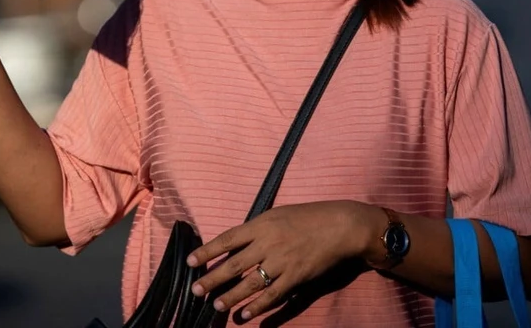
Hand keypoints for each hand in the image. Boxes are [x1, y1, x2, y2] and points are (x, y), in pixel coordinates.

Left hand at [186, 201, 372, 321]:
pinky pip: (273, 295)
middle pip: (233, 264)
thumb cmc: (308, 217)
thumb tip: (235, 242)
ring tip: (216, 305)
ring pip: (250, 283)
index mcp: (260, 224)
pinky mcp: (296, 277)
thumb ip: (257, 229)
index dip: (207, 251)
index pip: (227, 239)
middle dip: (212, 278)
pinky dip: (258, 306)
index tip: (190, 262)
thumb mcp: (277, 215)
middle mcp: (267, 243)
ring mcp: (282, 261)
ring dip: (231, 296)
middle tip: (196, 290)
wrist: (340, 225)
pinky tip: (244, 314)